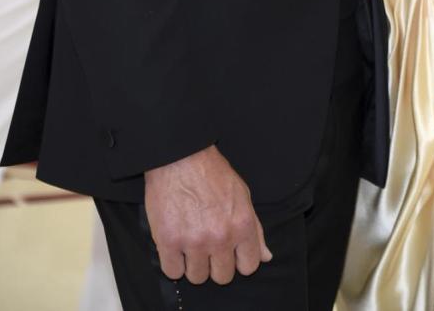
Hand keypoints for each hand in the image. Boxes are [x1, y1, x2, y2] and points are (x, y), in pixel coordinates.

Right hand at [144, 146, 271, 284]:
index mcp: (242, 224)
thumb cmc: (212, 172)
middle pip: (222, 276)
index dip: (238, 260)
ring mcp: (194, 241)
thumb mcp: (243, 194)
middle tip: (207, 244)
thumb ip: (255, 229)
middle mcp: (221, 236)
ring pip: (197, 277)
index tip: (229, 252)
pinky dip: (173, 262)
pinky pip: (172, 272)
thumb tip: (265, 257)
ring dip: (193, 263)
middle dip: (215, 263)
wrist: (180, 156)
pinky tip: (175, 244)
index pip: (249, 267)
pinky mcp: (168, 241)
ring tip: (189, 241)